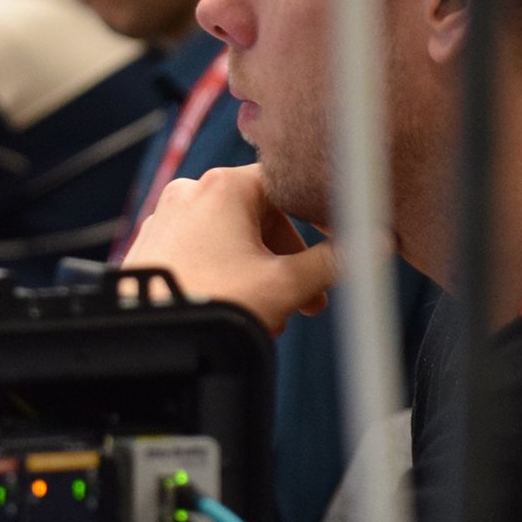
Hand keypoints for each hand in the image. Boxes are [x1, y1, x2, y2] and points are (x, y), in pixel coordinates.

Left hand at [121, 164, 338, 334]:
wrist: (149, 336)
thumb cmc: (210, 302)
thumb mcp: (285, 284)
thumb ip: (332, 262)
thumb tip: (373, 243)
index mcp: (224, 186)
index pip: (285, 185)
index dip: (314, 219)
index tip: (331, 250)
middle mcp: (191, 192)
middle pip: (258, 215)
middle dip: (286, 259)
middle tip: (306, 300)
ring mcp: (166, 217)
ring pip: (229, 237)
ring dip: (258, 272)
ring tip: (269, 313)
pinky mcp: (151, 244)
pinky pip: (201, 250)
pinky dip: (225, 273)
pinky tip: (234, 307)